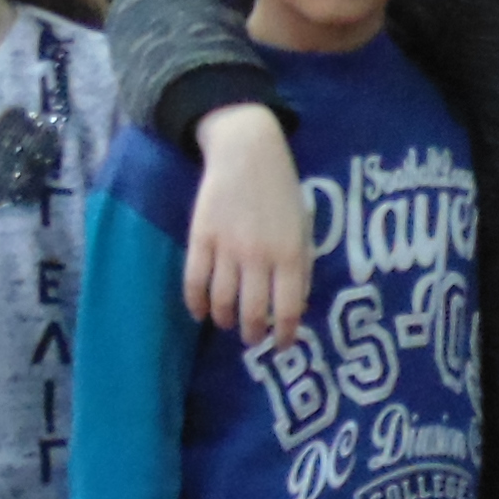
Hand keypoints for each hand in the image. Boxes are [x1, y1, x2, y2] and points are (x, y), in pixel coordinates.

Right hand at [184, 106, 311, 348]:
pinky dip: (195, 303)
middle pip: (252, 313)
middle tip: (252, 339)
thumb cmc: (281, 191)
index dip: (286, 335)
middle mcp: (259, 256)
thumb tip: (296, 306)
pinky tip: (200, 312)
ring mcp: (227, 248)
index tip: (283, 346)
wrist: (247, 152)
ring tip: (228, 323)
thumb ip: (301, 267)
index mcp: (290, 254)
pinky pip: (194, 281)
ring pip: (221, 302)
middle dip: (253, 334)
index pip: (288, 309)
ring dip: (225, 320)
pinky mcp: (201, 238)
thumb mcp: (304, 227)